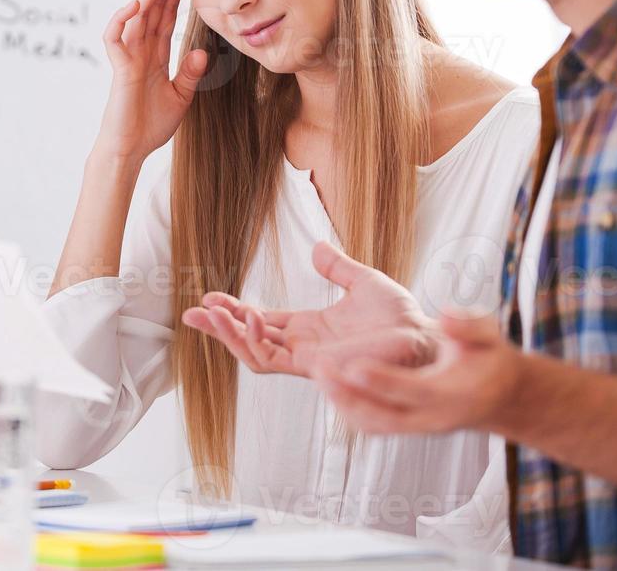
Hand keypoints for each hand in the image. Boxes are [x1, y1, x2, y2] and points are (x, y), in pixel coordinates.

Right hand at [95, 0, 208, 163]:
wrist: (131, 150)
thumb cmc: (150, 126)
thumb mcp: (181, 97)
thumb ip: (190, 74)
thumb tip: (202, 53)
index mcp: (155, 55)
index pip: (166, 17)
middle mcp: (141, 51)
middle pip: (152, 9)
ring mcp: (128, 57)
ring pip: (136, 16)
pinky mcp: (119, 68)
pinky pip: (115, 38)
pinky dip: (122, 19)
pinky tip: (136, 4)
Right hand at [181, 241, 437, 377]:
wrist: (423, 334)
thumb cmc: (401, 315)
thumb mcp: (363, 281)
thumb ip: (337, 267)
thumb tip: (317, 247)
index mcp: (309, 328)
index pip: (261, 322)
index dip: (233, 312)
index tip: (208, 297)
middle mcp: (303, 347)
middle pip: (248, 341)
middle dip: (219, 328)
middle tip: (193, 311)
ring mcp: (308, 360)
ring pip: (254, 354)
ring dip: (229, 335)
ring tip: (211, 313)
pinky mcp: (315, 367)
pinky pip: (274, 361)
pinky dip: (255, 341)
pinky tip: (247, 317)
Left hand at [310, 313, 522, 434]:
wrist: (498, 395)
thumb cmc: (488, 361)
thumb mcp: (488, 337)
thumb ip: (468, 326)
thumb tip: (447, 317)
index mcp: (454, 394)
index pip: (416, 391)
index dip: (384, 381)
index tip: (353, 366)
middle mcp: (433, 418)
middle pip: (386, 416)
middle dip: (350, 397)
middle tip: (318, 370)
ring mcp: (418, 427)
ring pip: (375, 424)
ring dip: (343, 403)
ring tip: (316, 374)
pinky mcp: (407, 426)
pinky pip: (373, 424)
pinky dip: (349, 407)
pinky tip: (330, 384)